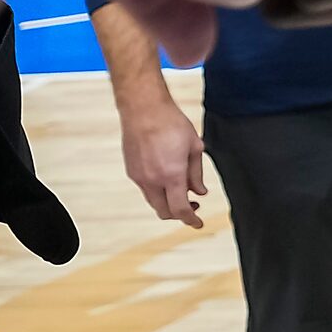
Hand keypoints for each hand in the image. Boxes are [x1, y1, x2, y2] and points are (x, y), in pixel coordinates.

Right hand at [119, 99, 208, 227]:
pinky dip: (158, 191)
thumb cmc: (171, 123)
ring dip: (167, 202)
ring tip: (181, 189)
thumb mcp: (194, 147)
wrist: (143, 108)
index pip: (181, 210)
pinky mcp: (131, 171)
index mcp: (172, 175)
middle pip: (165, 212)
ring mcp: (139, 177)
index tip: (198, 223)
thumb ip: (196, 174)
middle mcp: (152, 180)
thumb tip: (199, 192)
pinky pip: (146, 190)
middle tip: (192, 205)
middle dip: (179, 214)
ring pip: (154, 202)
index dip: (191, 220)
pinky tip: (166, 178)